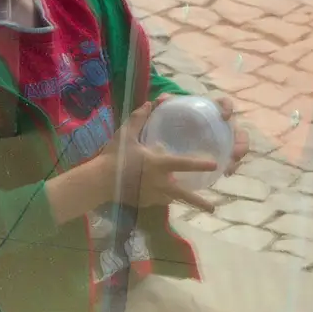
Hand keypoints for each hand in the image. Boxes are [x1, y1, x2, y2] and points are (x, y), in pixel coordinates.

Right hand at [48, 101, 217, 223]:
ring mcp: (152, 195)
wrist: (98, 182)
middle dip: (199, 202)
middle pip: (184, 195)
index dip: (200, 163)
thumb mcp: (125, 135)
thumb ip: (139, 119)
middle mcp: (159, 182)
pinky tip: (163, 195)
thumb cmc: (113, 157)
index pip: (184, 164)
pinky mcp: (144, 202)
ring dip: (182, 199)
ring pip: (172, 199)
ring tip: (193, 202)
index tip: (215, 165)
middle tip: (213, 208)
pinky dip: (162, 197)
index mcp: (158, 164)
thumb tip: (150, 103)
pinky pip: (158, 200)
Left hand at [152, 91, 247, 175]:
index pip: (224, 104)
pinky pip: (230, 160)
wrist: (169, 136)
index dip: (228, 107)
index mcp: (211, 110)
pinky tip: (225, 173)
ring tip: (230, 166)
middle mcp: (221, 124)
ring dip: (237, 155)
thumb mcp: (168, 112)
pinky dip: (230, 166)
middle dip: (240, 140)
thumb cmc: (173, 120)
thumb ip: (166, 104)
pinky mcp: (219, 154)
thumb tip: (160, 99)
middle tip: (235, 151)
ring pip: (237, 146)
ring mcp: (222, 140)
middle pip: (237, 129)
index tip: (224, 116)